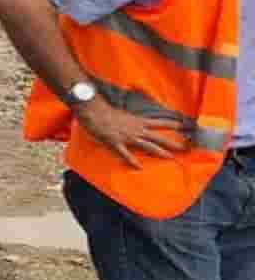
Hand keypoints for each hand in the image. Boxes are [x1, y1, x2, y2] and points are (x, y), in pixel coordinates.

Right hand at [75, 100, 190, 167]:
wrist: (95, 112)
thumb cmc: (107, 112)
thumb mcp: (124, 115)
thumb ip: (131, 121)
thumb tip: (136, 124)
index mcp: (139, 121)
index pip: (161, 123)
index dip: (174, 125)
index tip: (186, 126)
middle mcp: (137, 130)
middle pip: (159, 137)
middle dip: (173, 143)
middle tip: (185, 148)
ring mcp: (128, 137)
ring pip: (148, 146)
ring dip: (160, 152)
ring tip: (170, 157)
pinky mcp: (117, 143)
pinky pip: (126, 154)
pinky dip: (133, 161)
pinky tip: (139, 167)